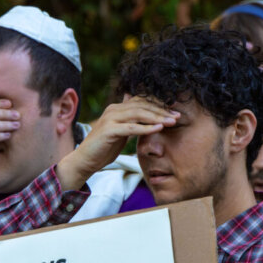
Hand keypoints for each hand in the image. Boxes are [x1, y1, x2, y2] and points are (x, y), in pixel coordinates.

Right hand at [56, 97, 176, 190]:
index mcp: (116, 109)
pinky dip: (146, 127)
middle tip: (178, 116)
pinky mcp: (109, 130)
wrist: (84, 160)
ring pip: (138, 114)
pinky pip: (131, 127)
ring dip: (157, 117)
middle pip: (142, 105)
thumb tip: (141, 115)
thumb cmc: (103, 148)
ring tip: (172, 121)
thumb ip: (130, 122)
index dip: (158, 105)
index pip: (141, 101)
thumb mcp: (119, 132)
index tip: (174, 111)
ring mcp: (110, 119)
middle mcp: (113, 110)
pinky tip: (159, 128)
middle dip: (162, 110)